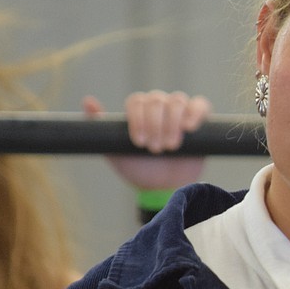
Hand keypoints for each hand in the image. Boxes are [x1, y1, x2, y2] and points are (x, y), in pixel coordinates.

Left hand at [82, 91, 211, 190]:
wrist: (163, 188)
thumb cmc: (138, 169)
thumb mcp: (114, 150)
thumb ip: (99, 126)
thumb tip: (88, 101)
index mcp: (139, 110)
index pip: (137, 101)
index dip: (138, 119)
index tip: (139, 142)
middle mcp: (160, 106)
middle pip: (157, 100)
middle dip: (155, 124)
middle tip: (155, 149)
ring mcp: (180, 111)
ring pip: (177, 101)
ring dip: (172, 123)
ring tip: (170, 147)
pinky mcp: (200, 120)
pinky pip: (201, 105)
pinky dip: (195, 112)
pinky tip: (188, 127)